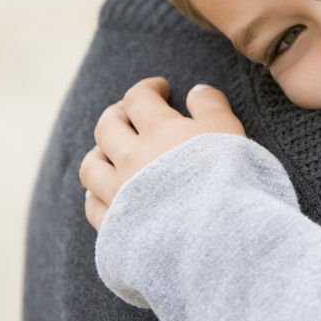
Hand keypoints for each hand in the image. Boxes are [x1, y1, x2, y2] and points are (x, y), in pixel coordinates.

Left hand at [79, 77, 244, 229]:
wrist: (215, 232)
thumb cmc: (226, 177)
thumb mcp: (229, 130)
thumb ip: (211, 105)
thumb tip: (196, 90)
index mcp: (159, 130)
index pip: (140, 98)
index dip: (148, 88)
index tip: (160, 88)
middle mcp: (131, 158)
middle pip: (108, 126)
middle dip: (118, 113)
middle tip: (131, 113)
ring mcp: (119, 193)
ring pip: (91, 165)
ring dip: (99, 152)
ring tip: (111, 151)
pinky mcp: (116, 225)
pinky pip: (93, 205)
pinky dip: (95, 194)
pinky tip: (104, 192)